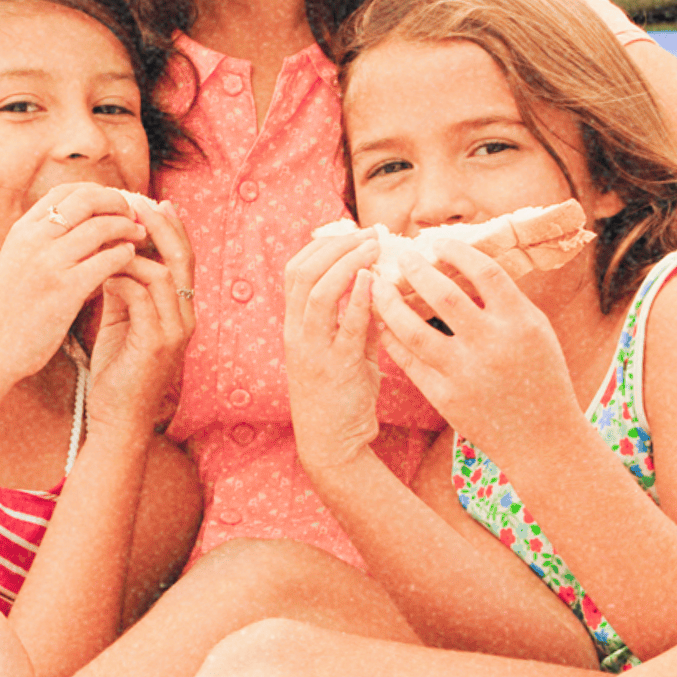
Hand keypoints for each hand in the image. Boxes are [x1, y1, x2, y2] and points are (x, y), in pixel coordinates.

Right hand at [0, 184, 148, 382]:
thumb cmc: (8, 312)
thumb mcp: (17, 264)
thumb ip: (42, 242)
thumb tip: (79, 225)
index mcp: (22, 230)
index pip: (66, 191)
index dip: (97, 192)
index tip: (114, 204)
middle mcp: (34, 240)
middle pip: (88, 200)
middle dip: (117, 202)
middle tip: (134, 216)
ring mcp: (49, 263)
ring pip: (101, 227)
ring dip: (127, 228)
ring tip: (139, 236)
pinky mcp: (66, 290)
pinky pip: (107, 260)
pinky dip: (124, 255)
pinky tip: (130, 260)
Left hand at [84, 197, 195, 435]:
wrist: (117, 419)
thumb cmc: (118, 371)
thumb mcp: (122, 320)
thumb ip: (124, 287)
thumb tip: (113, 252)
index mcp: (179, 310)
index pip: (182, 257)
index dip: (170, 227)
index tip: (150, 200)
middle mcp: (185, 317)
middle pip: (182, 257)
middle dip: (161, 225)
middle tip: (137, 201)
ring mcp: (175, 331)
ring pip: (163, 273)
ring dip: (134, 250)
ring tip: (109, 235)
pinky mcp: (157, 344)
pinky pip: (143, 297)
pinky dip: (122, 278)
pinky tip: (102, 271)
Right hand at [282, 228, 384, 476]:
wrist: (331, 444)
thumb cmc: (341, 397)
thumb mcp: (347, 350)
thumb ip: (358, 320)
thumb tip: (382, 285)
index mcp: (295, 326)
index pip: (296, 270)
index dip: (323, 245)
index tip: (354, 233)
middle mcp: (297, 333)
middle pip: (303, 272)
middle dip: (337, 245)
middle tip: (370, 234)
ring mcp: (313, 350)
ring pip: (318, 291)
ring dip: (348, 262)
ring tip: (375, 249)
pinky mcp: (336, 367)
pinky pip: (344, 325)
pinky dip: (358, 297)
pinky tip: (375, 280)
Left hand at [369, 242, 578, 467]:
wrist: (542, 438)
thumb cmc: (541, 376)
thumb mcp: (536, 331)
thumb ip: (504, 301)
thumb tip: (462, 263)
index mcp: (521, 322)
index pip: (485, 271)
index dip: (457, 252)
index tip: (437, 243)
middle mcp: (492, 345)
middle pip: (443, 294)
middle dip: (416, 270)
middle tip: (402, 257)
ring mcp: (465, 373)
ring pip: (413, 329)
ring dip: (390, 303)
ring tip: (378, 287)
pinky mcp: (445, 397)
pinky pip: (408, 360)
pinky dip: (391, 337)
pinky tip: (383, 322)